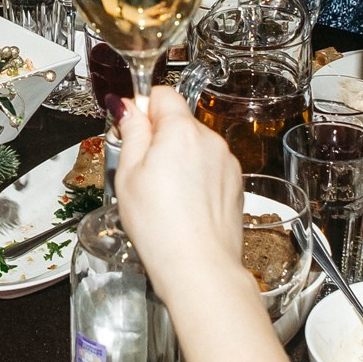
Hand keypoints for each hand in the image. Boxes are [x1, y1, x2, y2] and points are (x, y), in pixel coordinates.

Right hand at [113, 87, 251, 301]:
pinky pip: (210, 168)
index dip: (143, 108)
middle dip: (160, 138)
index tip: (132, 127)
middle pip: (179, 121)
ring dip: (179, 159)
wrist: (199, 267)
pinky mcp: (235, 184)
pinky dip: (197, 178)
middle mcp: (210, 140)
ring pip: (195, 146)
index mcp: (181, 131)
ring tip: (164, 195)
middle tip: (142, 171)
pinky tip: (183, 205)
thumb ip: (131, 132)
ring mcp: (226, 163)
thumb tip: (127, 107)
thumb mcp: (129, 174)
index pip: (162, 94)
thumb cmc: (161, 227)